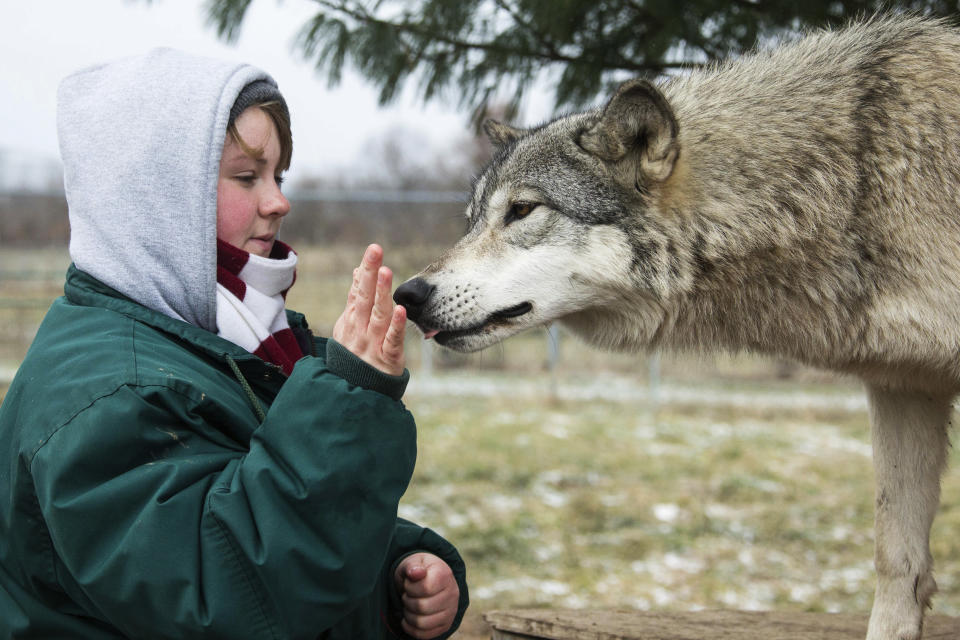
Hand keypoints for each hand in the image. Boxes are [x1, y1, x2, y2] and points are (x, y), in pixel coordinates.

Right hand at [332, 244, 406, 375]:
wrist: (355, 391)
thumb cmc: (355, 355)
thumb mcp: (349, 325)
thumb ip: (355, 299)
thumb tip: (359, 270)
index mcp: (352, 319)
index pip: (359, 290)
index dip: (366, 269)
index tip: (374, 249)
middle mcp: (359, 328)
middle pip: (365, 297)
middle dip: (371, 273)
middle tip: (376, 251)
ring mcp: (372, 343)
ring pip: (377, 315)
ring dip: (382, 293)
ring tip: (387, 272)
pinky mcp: (387, 358)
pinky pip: (391, 340)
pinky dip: (395, 325)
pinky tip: (400, 310)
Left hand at [394, 553, 459, 638]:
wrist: (430, 579)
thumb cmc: (418, 570)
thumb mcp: (413, 562)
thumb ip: (412, 566)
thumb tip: (415, 573)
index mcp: (445, 574)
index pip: (425, 588)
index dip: (410, 587)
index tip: (409, 583)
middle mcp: (453, 594)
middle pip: (422, 607)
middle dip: (407, 601)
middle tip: (407, 595)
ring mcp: (451, 611)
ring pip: (421, 623)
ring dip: (408, 615)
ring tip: (409, 605)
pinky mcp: (445, 625)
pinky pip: (424, 634)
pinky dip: (410, 628)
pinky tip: (408, 618)